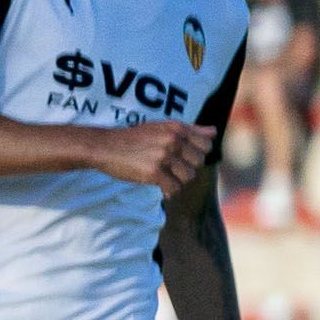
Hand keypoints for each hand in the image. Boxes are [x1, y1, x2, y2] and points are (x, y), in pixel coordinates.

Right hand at [90, 121, 212, 198]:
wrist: (105, 147)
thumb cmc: (134, 138)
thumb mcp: (162, 128)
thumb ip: (190, 130)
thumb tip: (214, 132)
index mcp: (177, 128)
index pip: (206, 145)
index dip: (196, 154)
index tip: (182, 157)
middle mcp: (173, 141)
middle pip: (198, 163)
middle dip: (186, 169)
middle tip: (170, 169)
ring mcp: (164, 157)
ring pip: (188, 177)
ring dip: (178, 181)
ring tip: (165, 178)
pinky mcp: (154, 173)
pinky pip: (174, 188)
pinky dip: (169, 192)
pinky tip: (159, 187)